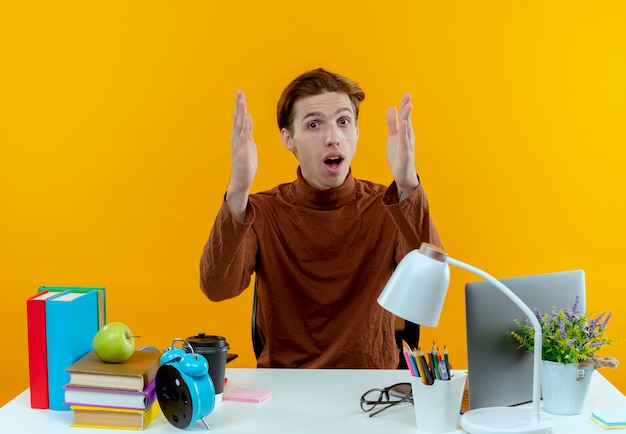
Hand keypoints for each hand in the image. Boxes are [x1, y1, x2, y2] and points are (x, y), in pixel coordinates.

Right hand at [226, 90, 257, 220]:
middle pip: (237, 118)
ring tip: (241, 100)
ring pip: (240, 125)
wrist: (240, 181)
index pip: (238, 118)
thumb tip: (248, 119)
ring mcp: (239, 145)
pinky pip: (244, 137)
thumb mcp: (249, 146)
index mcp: (238, 137)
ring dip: (240, 112)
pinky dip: (245, 126)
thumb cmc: (245, 165)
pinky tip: (247, 117)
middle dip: (238, 104)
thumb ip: (248, 133)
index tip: (240, 94)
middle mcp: (236, 139)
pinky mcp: (242, 152)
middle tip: (239, 91)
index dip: (239, 106)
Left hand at [386, 94, 418, 200]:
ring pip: (407, 128)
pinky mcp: (405, 153)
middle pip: (407, 119)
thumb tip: (391, 108)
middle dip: (407, 107)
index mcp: (403, 131)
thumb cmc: (398, 155)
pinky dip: (404, 132)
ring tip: (408, 105)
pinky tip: (404, 124)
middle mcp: (407, 136)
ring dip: (407, 117)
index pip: (404, 116)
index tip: (407, 94)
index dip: (404, 105)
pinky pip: (404, 141)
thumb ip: (392, 123)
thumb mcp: (392, 137)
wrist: (402, 174)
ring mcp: (407, 144)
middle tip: (408, 95)